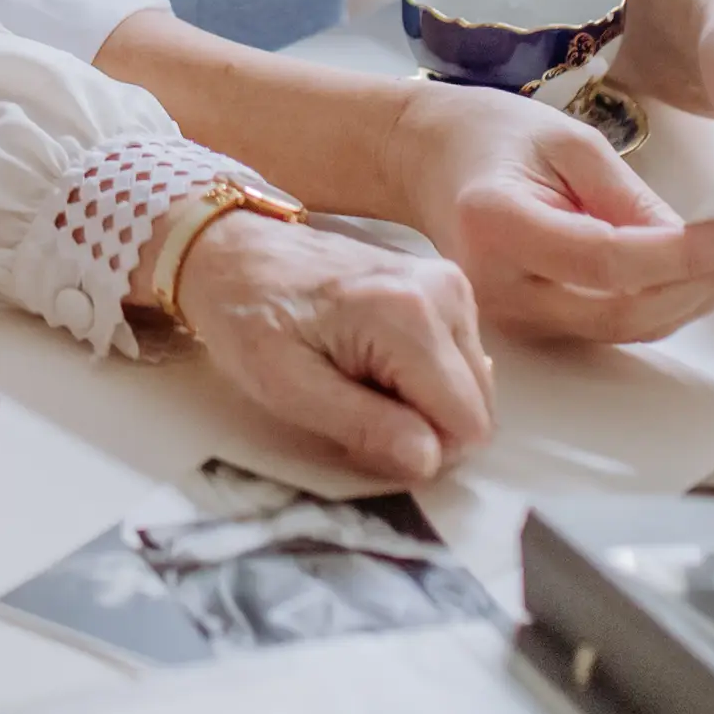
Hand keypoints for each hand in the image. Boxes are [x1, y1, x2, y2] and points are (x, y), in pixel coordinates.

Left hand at [170, 209, 495, 484]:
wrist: (235, 251)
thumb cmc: (248, 318)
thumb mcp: (288, 386)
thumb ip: (364, 427)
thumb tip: (430, 461)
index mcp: (412, 316)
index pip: (466, 423)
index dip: (424, 452)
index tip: (366, 439)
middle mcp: (447, 293)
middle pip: (477, 406)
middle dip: (426, 429)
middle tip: (358, 411)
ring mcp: (451, 284)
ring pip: (471, 386)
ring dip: (423, 404)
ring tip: (360, 383)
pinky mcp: (446, 287)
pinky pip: (459, 360)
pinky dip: (424, 378)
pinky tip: (374, 363)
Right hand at [394, 78, 713, 341]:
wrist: (425, 162)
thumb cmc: (488, 134)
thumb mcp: (565, 138)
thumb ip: (628, 195)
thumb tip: (697, 241)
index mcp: (497, 226)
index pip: (608, 261)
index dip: (684, 253)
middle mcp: (501, 287)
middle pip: (627, 310)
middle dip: (710, 279)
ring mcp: (516, 316)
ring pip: (631, 326)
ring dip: (704, 294)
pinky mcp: (538, 324)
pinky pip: (618, 322)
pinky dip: (676, 298)